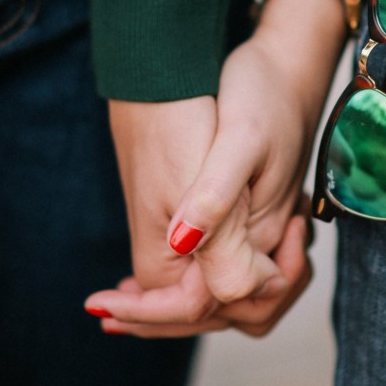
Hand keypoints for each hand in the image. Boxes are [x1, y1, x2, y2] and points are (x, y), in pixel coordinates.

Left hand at [86, 0, 345, 336]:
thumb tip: (181, 244)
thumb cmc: (264, 94)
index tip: (99, 306)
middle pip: (219, 313)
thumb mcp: (242, 139)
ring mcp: (260, 231)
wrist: (286, 65)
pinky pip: (222, 270)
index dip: (152, 312)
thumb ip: (217, 198)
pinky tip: (155, 272)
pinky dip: (188, 284)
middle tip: (107, 311)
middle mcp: (264, 242)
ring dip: (177, 309)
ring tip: (124, 301)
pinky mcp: (252, 218)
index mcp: (260, 231)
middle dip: (162, 320)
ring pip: (223, 300)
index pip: (207, 301)